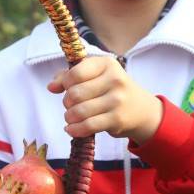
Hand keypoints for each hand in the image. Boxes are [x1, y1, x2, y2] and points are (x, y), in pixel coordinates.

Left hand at [48, 56, 162, 143]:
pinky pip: (88, 126)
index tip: (67, 89)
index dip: (65, 83)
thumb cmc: (111, 89)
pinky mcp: (117, 119)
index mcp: (106, 64)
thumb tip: (51, 87)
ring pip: (79, 111)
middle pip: (75, 94)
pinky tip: (71, 129)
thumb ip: (69, 76)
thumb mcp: (95, 75)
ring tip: (71, 117)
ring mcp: (117, 100)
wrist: (141, 109)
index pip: (75, 73)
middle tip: (70, 105)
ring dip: (69, 117)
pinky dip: (75, 129)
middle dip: (67, 102)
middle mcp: (114, 80)